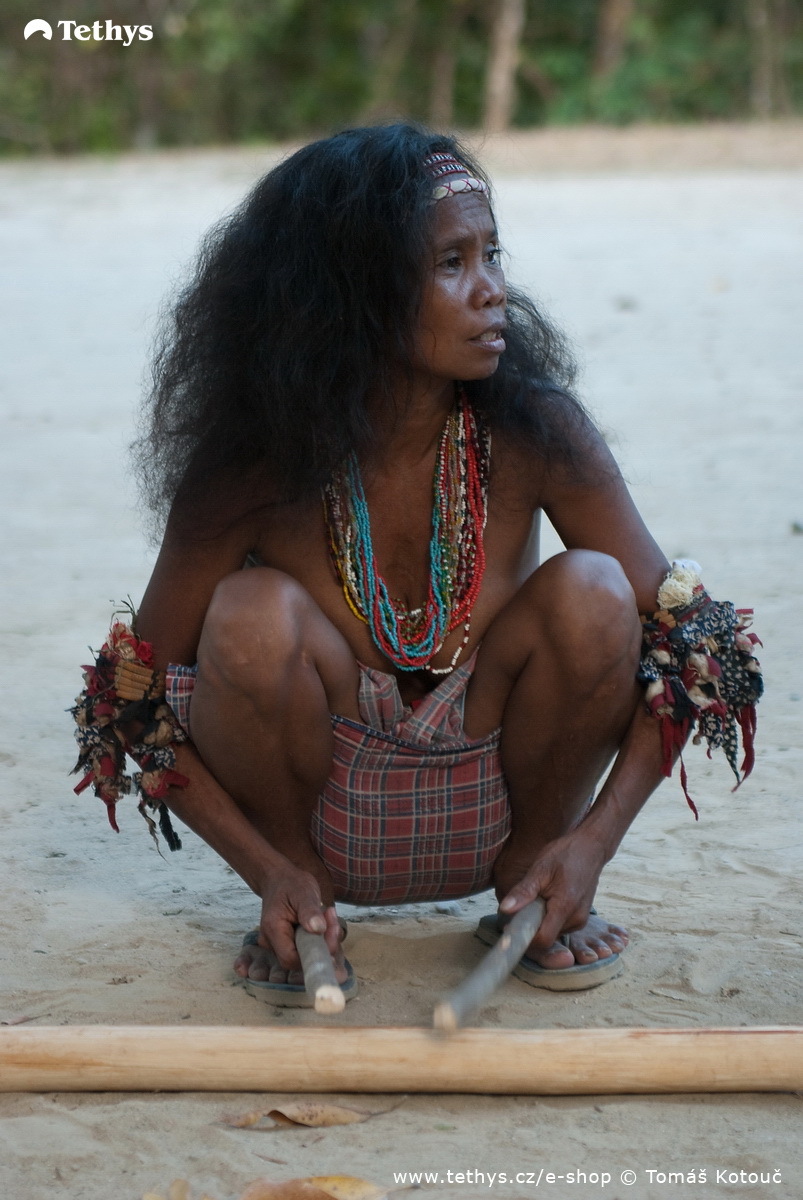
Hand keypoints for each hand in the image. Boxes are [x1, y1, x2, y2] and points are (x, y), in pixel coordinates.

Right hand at [257, 864, 342, 972]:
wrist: (280, 880)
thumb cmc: (291, 884)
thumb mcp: (303, 892)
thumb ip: (310, 910)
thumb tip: (318, 929)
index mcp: (273, 929)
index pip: (291, 958)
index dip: (313, 954)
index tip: (332, 933)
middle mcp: (271, 942)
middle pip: (299, 959)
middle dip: (323, 945)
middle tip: (334, 921)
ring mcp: (278, 945)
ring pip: (304, 955)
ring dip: (324, 941)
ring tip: (330, 916)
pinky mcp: (288, 944)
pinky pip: (306, 950)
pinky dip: (320, 940)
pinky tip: (326, 922)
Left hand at [497, 827, 606, 951]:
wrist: (591, 847)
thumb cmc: (565, 854)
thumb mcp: (540, 869)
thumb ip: (523, 892)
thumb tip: (504, 909)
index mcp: (565, 908)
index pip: (543, 940)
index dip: (525, 938)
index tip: (511, 925)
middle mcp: (576, 920)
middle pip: (547, 939)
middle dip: (530, 929)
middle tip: (519, 909)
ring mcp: (580, 920)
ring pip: (553, 934)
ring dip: (540, 924)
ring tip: (535, 901)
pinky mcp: (581, 917)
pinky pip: (560, 927)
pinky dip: (549, 919)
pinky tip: (545, 902)